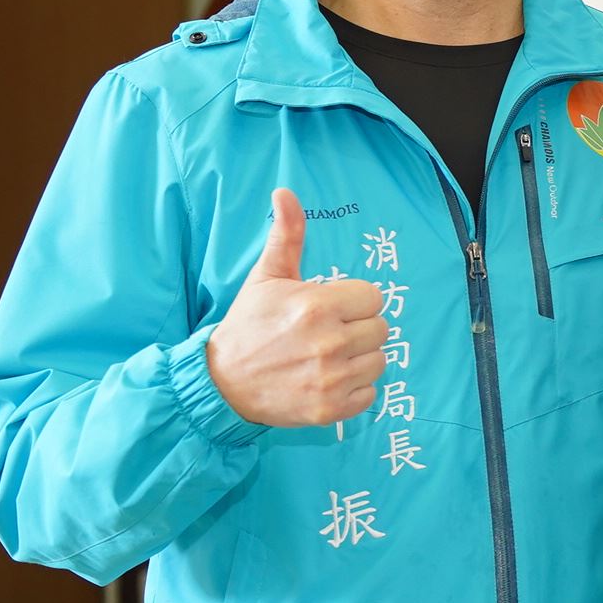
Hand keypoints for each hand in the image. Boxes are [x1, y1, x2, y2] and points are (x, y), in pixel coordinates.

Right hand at [204, 188, 387, 426]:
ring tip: (327, 357)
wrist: (221, 383)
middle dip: (358, 329)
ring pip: (380, 360)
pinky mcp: (332, 409)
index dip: (354, 302)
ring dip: (359, 359)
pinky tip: (327, 380)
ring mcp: (332, 378)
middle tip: (327, 334)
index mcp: (317, 306)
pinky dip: (354, 389)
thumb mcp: (266, 278)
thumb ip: (286, 236)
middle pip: (381, 329)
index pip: (373, 297)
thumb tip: (286, 192)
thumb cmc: (249, 326)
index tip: (331, 308)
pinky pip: (371, 393)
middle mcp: (329, 342)